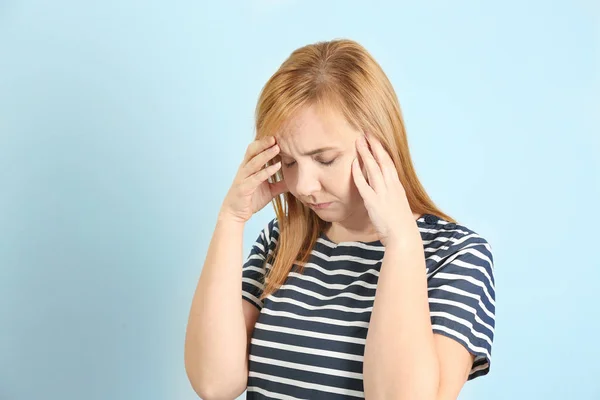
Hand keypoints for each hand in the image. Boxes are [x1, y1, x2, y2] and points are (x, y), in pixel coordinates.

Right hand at [220, 136, 287, 222]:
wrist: (235, 214)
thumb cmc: (250, 199)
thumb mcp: (269, 190)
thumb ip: (280, 184)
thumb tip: (295, 180)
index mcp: (250, 167)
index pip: (257, 150)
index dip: (265, 142)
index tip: (278, 135)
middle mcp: (245, 169)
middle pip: (252, 151)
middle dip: (263, 143)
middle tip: (276, 136)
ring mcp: (243, 178)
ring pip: (254, 162)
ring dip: (265, 154)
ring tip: (277, 147)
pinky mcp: (244, 188)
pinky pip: (255, 178)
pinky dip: (266, 171)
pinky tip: (276, 167)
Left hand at [351, 132, 415, 246]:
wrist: (403, 236)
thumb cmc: (401, 224)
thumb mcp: (399, 206)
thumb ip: (392, 197)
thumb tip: (388, 193)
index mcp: (398, 186)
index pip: (389, 163)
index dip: (382, 150)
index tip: (376, 140)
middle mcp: (391, 186)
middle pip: (382, 161)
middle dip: (374, 146)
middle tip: (366, 133)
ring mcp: (382, 193)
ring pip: (373, 168)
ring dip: (366, 154)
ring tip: (359, 141)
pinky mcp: (373, 202)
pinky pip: (364, 184)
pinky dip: (358, 173)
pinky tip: (353, 164)